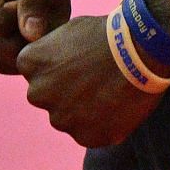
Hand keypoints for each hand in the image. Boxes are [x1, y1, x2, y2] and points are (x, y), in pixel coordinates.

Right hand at [0, 0, 76, 73]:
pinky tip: (34, 34)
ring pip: (2, 59)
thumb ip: (35, 0)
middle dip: (27, 34)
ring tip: (36, 20)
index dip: (24, 17)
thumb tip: (31, 35)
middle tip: (41, 13)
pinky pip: (7, 66)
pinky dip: (25, 55)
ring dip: (28, 45)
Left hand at [17, 14, 163, 147]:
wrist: (140, 52)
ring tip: (107, 91)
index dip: (56, 66)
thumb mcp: (67, 32)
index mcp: (29, 64)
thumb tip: (48, 65)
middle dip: (63, 90)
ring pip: (67, 117)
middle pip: (46, 97)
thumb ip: (50, 53)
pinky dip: (100, 124)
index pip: (34, 71)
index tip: (76, 60)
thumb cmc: (105, 35)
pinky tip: (116, 105)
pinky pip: (88, 133)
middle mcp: (37, 94)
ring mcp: (61, 119)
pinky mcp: (86, 137)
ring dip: (81, 109)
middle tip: (91, 78)